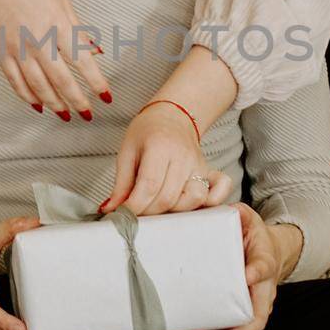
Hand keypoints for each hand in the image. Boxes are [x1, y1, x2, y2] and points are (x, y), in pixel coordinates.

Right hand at [0, 0, 110, 117]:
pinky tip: (39, 105)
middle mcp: (39, 39)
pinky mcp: (1, 52)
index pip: (83, 61)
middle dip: (77, 100)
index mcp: (58, 24)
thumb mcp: (62, 1)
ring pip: (38, 86)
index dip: (96, 82)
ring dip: (54, 104)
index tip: (106, 97)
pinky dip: (28, 97)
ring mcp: (18, 48)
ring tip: (66, 114)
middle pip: (61, 80)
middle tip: (87, 113)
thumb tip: (95, 52)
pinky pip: (15, 82)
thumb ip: (78, 30)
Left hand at [98, 101, 233, 216]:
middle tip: (136, 211)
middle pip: (169, 197)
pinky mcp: (209, 172)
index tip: (122, 214)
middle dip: (149, 212)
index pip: (149, 185)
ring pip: (192, 200)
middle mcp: (183, 156)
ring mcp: (199, 165)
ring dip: (173, 211)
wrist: (172, 116)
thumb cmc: (147, 132)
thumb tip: (110, 210)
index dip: (134, 206)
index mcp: (160, 146)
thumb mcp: (127, 151)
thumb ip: (121, 183)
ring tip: (158, 207)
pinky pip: (219, 191)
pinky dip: (210, 203)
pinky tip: (192, 206)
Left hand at [183, 205, 294, 329]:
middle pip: (258, 317)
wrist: (269, 251)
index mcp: (266, 261)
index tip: (246, 276)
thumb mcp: (248, 219)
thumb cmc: (254, 237)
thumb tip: (222, 206)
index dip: (256, 272)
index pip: (264, 267)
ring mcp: (255, 305)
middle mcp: (264, 289)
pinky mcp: (242, 313)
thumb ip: (237, 213)